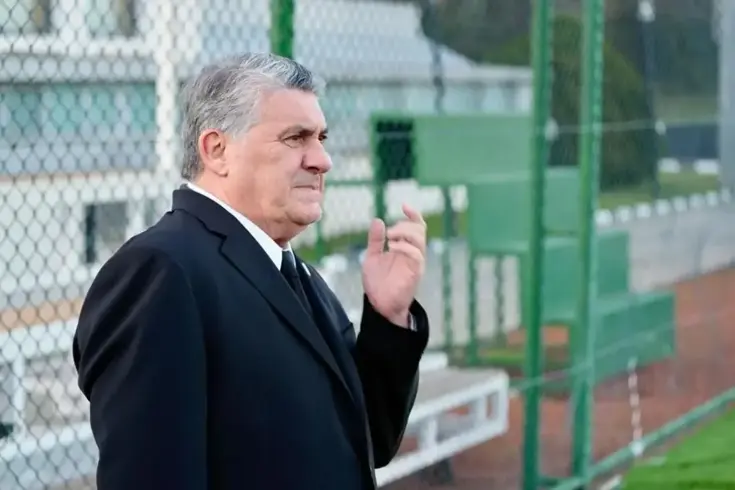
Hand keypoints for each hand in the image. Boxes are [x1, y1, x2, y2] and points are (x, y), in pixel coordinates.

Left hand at [362, 204, 426, 326]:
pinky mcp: (415, 273)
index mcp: (404, 248)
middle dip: (406, 224)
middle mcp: (413, 253)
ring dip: (405, 233)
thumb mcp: (372, 257)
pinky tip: (392, 247)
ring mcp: (415, 263)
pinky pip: (416, 255)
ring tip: (389, 237)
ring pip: (420, 240)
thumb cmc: (377, 283)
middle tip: (389, 231)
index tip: (404, 206)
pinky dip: (405, 247)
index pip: (416, 227)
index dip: (413, 215)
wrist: (379, 305)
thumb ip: (375, 240)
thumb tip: (377, 220)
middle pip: (420, 230)